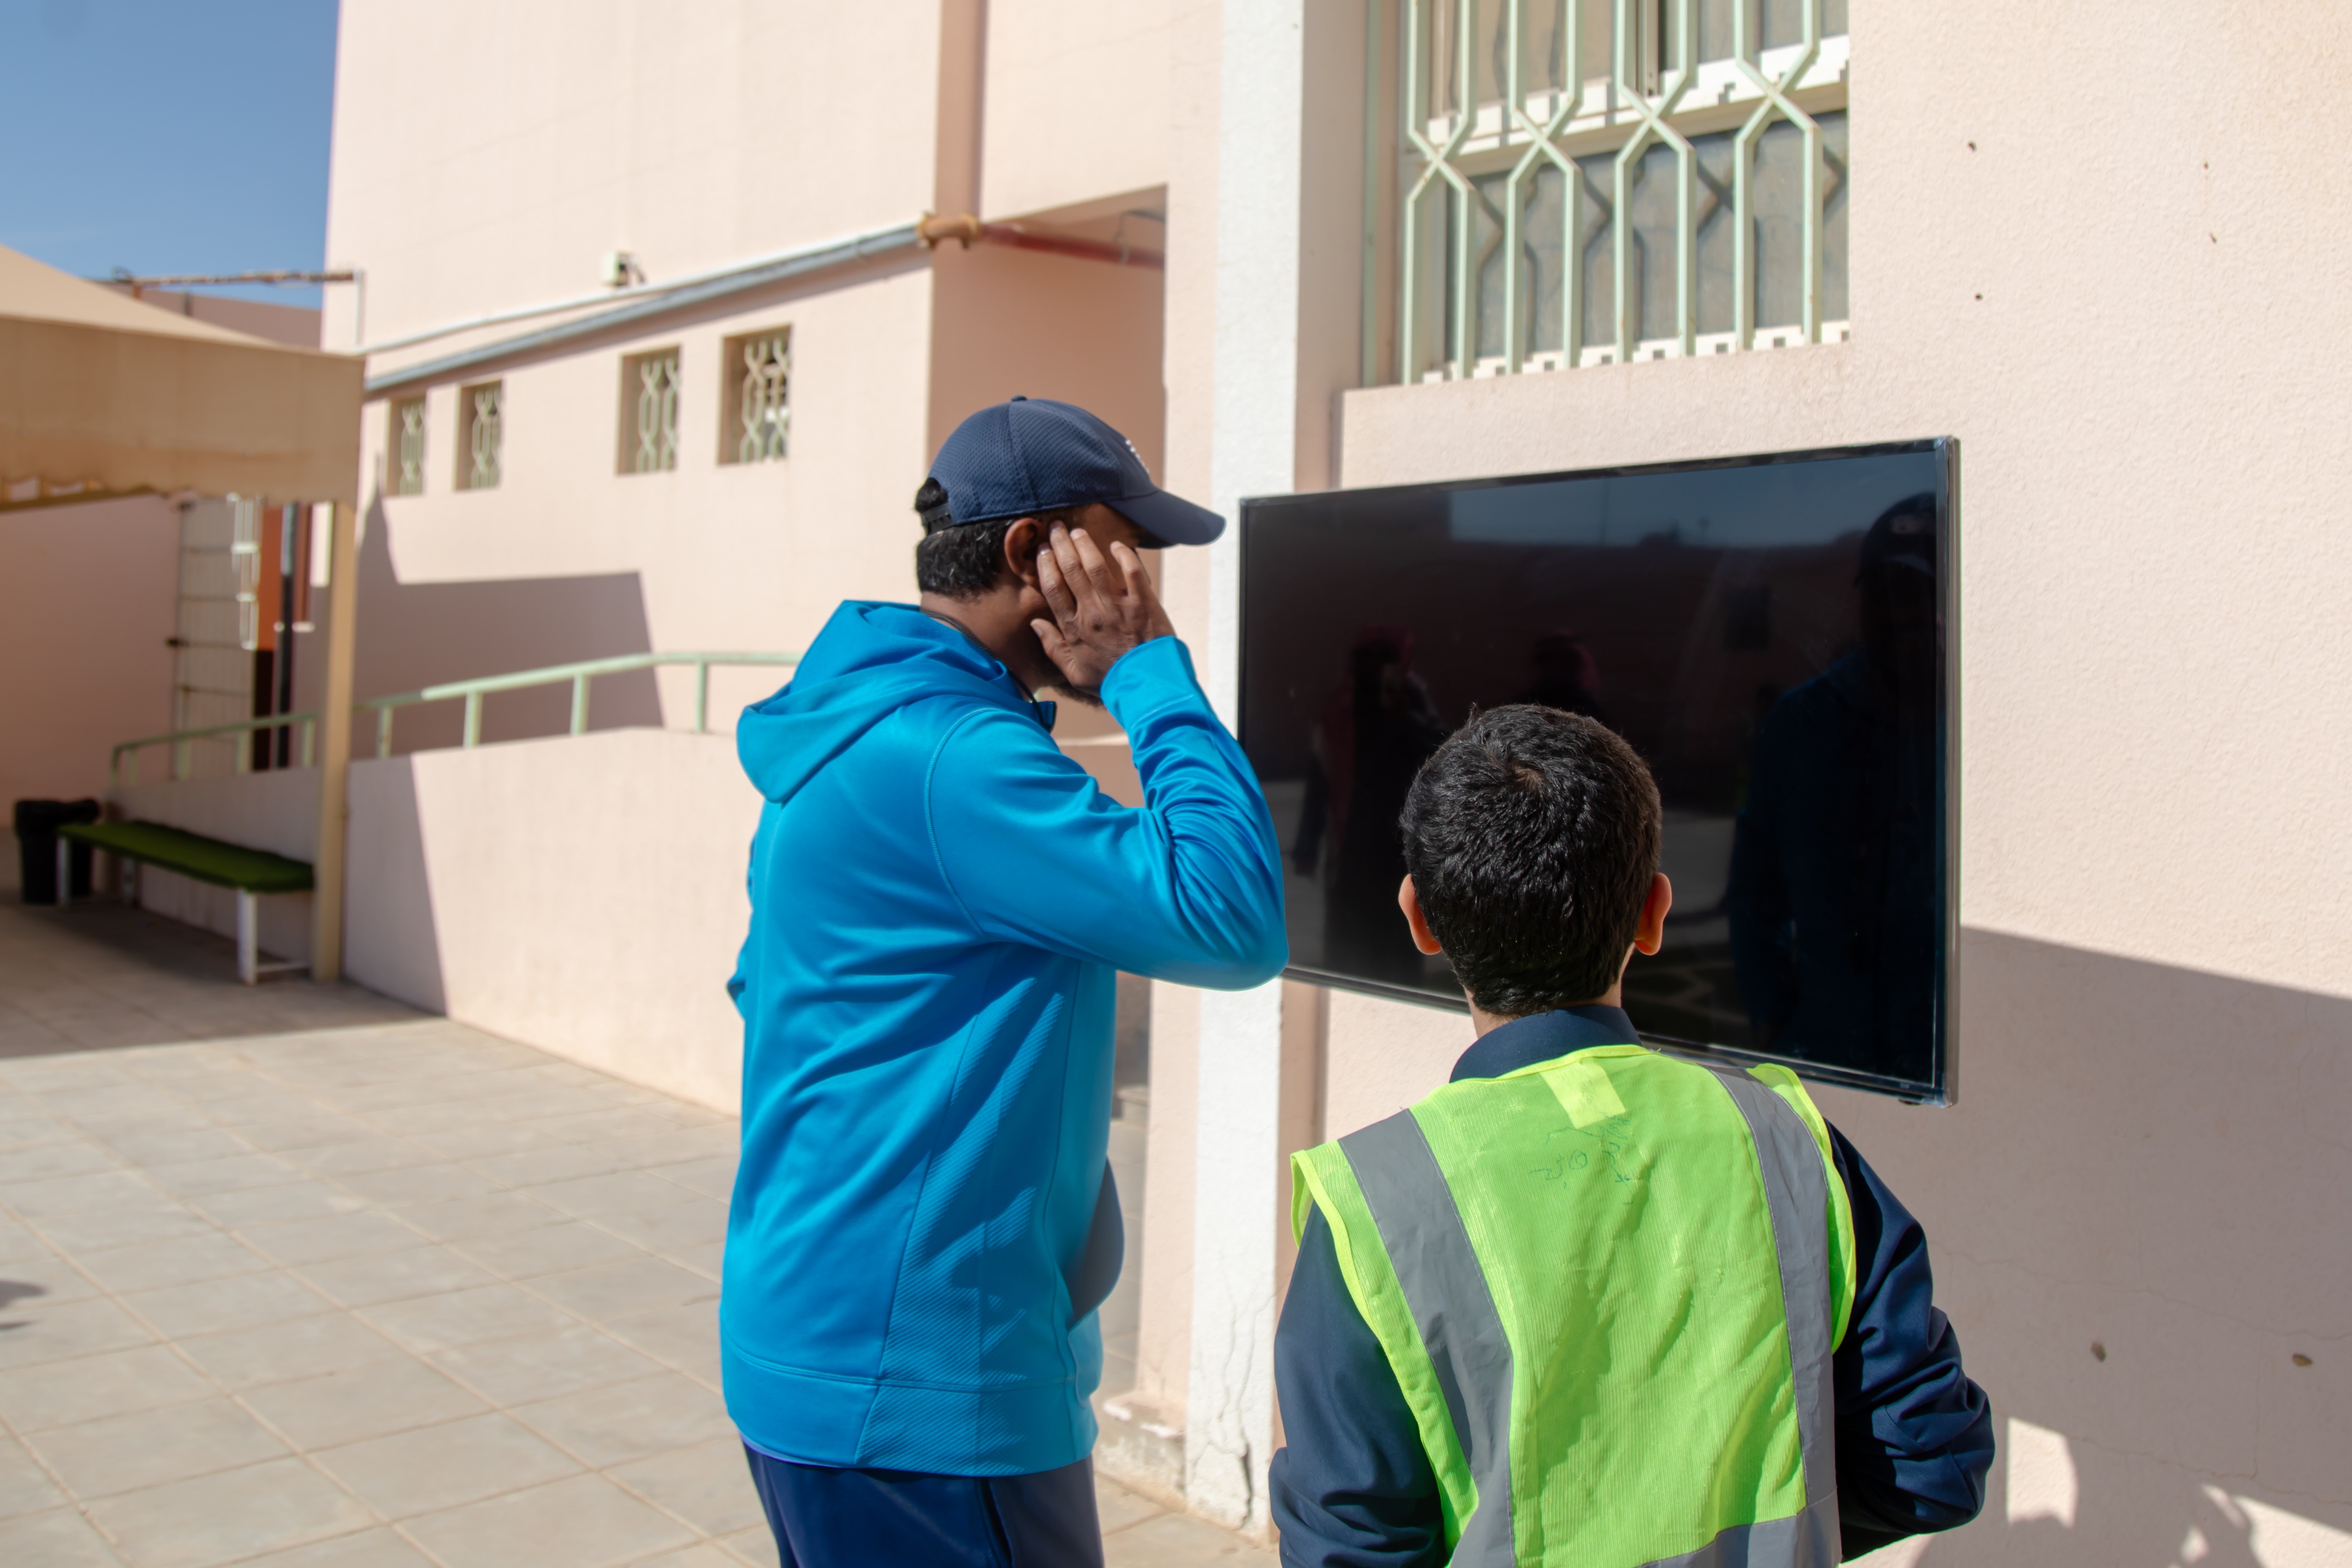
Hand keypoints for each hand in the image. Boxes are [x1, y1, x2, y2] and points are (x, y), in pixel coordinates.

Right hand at [1031, 524, 1176, 692]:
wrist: (1147, 687)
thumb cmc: (1110, 681)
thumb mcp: (1074, 673)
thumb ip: (1052, 648)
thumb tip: (1035, 624)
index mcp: (1074, 629)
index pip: (1053, 588)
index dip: (1045, 565)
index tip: (1042, 550)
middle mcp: (1092, 613)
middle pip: (1071, 570)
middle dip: (1061, 545)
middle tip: (1056, 528)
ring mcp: (1118, 606)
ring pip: (1096, 566)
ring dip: (1085, 545)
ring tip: (1078, 531)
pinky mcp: (1143, 603)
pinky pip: (1132, 571)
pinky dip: (1124, 555)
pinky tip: (1116, 545)